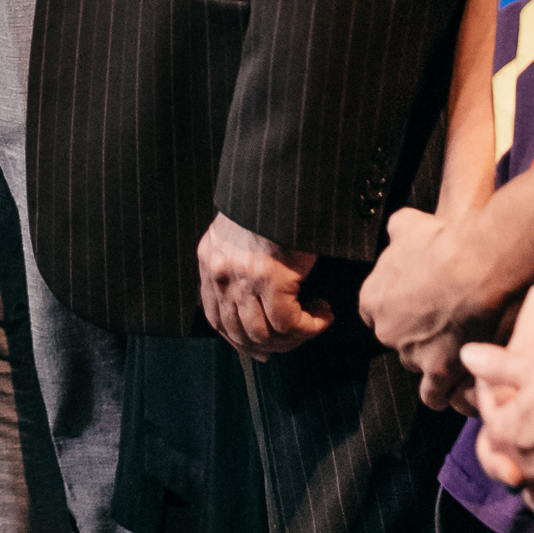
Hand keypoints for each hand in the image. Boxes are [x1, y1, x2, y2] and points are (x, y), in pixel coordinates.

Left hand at [197, 213, 329, 358]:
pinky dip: (311, 326)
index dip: (239, 341)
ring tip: (313, 322)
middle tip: (295, 341)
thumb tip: (252, 305)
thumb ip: (237, 265)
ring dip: (294, 337)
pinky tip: (324, 313)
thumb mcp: (240, 234)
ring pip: (265, 334)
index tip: (261, 350)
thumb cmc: (271, 206)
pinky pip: (290, 322)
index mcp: (210, 261)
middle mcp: (221, 273)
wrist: (284, 182)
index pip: (215, 318)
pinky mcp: (272, 278)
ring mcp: (244, 277)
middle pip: (240, 333)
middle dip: (271, 346)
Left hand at [364, 206, 517, 410]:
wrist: (475, 264)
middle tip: (442, 325)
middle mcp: (387, 331)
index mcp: (373, 299)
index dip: (397, 310)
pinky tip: (458, 387)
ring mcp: (412, 354)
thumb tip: (399, 230)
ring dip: (433, 365)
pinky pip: (436, 395)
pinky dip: (446, 394)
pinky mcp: (439, 372)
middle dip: (416, 336)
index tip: (414, 307)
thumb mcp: (408, 224)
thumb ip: (397, 233)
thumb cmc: (443, 241)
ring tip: (455, 357)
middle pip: (398, 341)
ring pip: (417, 367)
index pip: (375, 314)